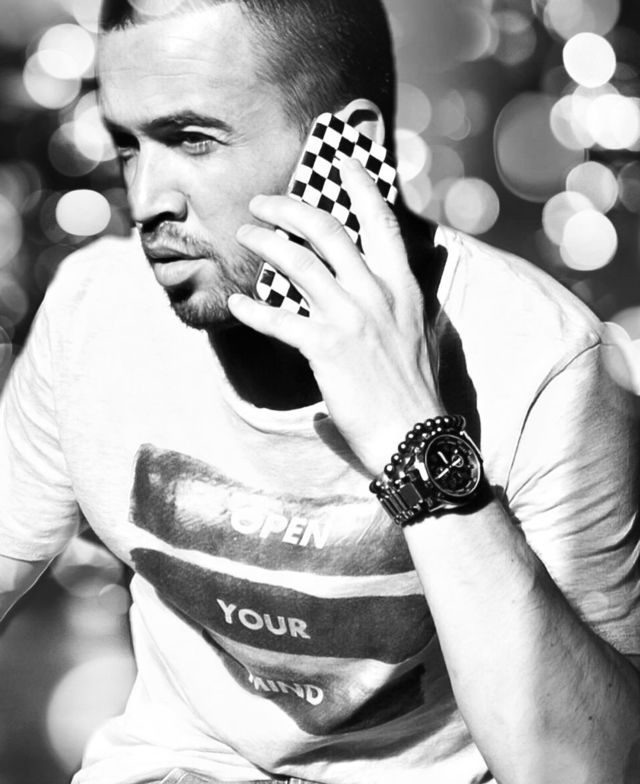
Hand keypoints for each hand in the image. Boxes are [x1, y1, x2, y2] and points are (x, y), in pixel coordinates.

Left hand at [229, 158, 441, 475]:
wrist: (415, 439)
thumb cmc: (415, 391)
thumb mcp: (419, 335)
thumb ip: (399, 305)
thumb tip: (381, 293)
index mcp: (402, 287)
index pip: (381, 222)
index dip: (359, 185)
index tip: (340, 160)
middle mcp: (377, 294)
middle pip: (327, 230)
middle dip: (289, 207)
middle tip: (263, 202)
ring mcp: (352, 319)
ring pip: (298, 263)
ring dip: (265, 243)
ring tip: (244, 235)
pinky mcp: (328, 349)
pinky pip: (279, 320)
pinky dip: (252, 311)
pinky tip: (236, 306)